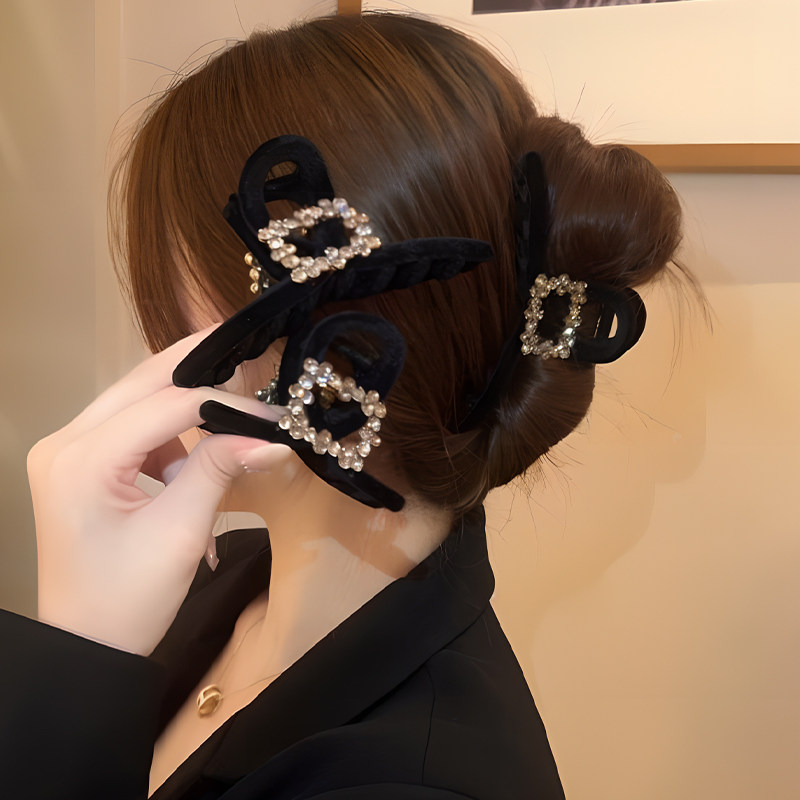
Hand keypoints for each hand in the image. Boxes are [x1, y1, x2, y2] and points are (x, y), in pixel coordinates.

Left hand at [27, 328, 281, 655]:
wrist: (87, 645)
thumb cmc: (129, 599)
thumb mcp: (181, 531)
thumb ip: (220, 469)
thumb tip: (271, 436)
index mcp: (82, 461)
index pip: (165, 406)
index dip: (224, 402)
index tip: (272, 413)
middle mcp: (64, 442)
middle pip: (140, 384)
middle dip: (196, 368)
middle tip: (247, 351)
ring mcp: (65, 451)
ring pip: (134, 399)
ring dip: (181, 407)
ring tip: (227, 425)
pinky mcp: (77, 463)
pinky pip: (129, 427)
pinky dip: (165, 435)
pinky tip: (185, 464)